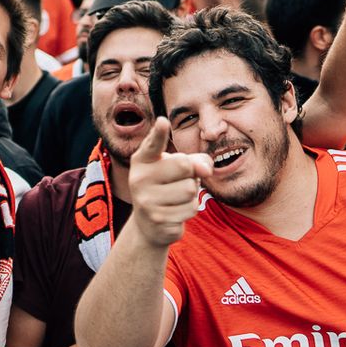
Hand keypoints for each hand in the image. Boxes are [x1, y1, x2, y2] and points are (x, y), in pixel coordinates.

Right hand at [126, 119, 211, 246]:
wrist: (149, 224)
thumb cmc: (166, 186)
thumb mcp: (176, 168)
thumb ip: (195, 160)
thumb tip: (206, 170)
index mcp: (142, 160)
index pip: (152, 145)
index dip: (159, 133)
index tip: (163, 122)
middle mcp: (139, 179)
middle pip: (184, 165)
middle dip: (191, 173)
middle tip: (179, 180)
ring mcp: (146, 201)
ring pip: (190, 189)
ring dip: (192, 194)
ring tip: (177, 197)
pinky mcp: (158, 220)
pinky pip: (191, 209)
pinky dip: (189, 209)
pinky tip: (175, 211)